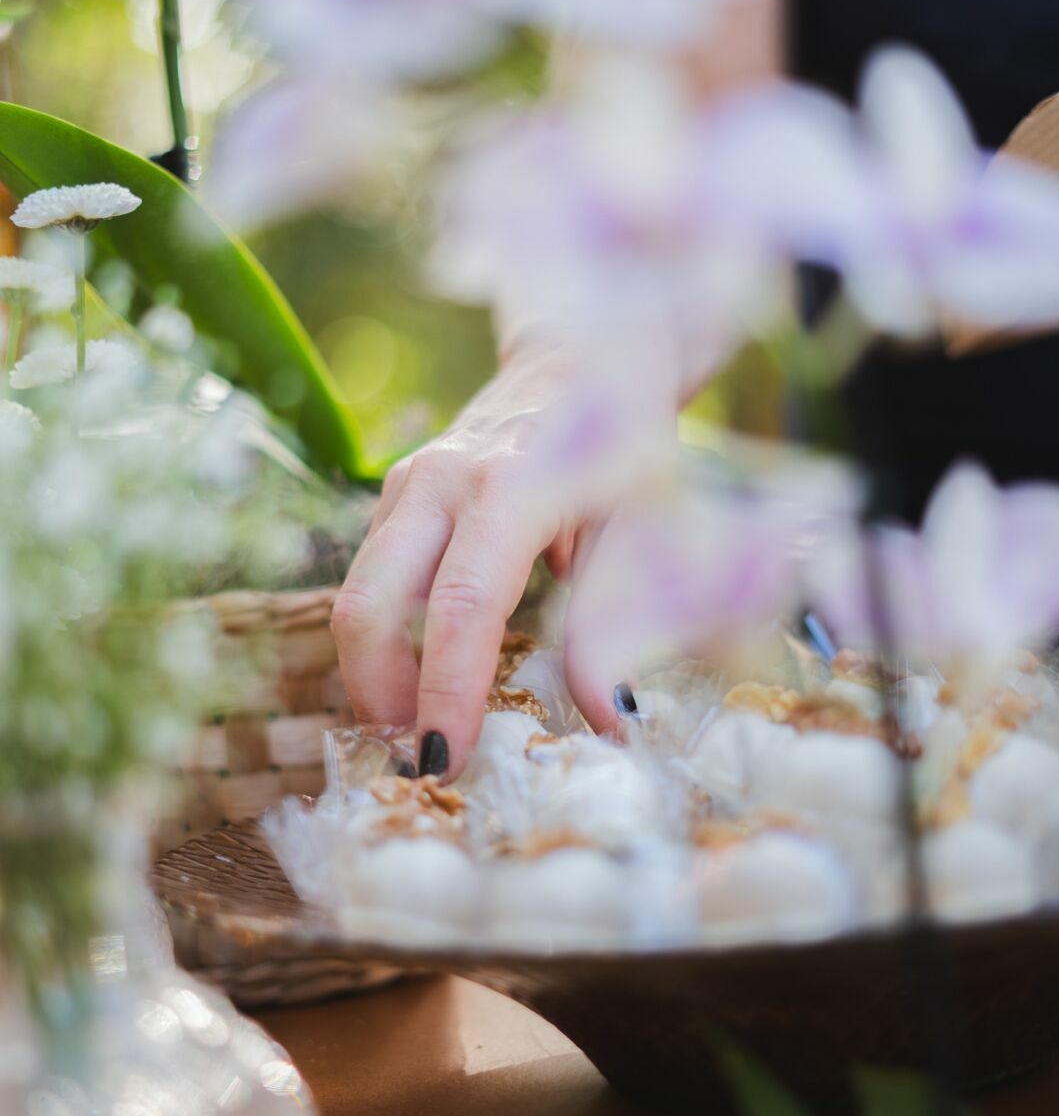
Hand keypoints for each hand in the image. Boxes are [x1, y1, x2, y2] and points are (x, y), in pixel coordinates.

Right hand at [332, 329, 688, 779]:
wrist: (587, 352)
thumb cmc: (628, 442)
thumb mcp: (644, 526)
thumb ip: (615, 621)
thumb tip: (609, 720)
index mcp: (510, 488)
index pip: (460, 611)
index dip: (446, 694)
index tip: (445, 763)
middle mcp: (440, 482)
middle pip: (368, 606)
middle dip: (380, 696)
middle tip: (419, 760)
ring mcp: (408, 483)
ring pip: (356, 596)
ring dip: (374, 675)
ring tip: (417, 731)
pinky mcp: (397, 493)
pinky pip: (371, 578)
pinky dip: (382, 639)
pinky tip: (418, 680)